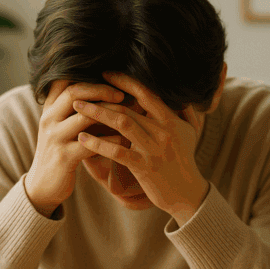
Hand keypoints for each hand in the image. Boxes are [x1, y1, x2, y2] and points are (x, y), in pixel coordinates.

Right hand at [25, 80, 124, 216]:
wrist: (43, 184)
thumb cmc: (62, 151)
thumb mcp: (63, 126)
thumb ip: (78, 109)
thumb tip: (110, 91)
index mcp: (49, 108)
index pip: (65, 80)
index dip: (88, 74)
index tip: (110, 77)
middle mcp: (48, 119)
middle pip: (75, 92)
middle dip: (101, 90)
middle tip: (121, 94)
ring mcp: (54, 138)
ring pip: (83, 117)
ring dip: (109, 114)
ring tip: (127, 116)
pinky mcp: (63, 157)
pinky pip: (90, 145)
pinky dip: (110, 140)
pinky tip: (124, 140)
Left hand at [74, 72, 209, 222]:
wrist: (187, 194)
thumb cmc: (186, 161)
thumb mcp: (191, 133)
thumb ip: (185, 110)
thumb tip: (179, 92)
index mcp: (172, 121)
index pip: (146, 94)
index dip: (125, 81)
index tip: (106, 74)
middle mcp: (163, 132)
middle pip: (129, 107)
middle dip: (102, 97)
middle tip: (81, 92)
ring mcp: (153, 150)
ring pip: (122, 123)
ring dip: (97, 113)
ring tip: (78, 107)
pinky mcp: (144, 167)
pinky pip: (117, 152)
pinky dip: (98, 143)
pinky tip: (83, 138)